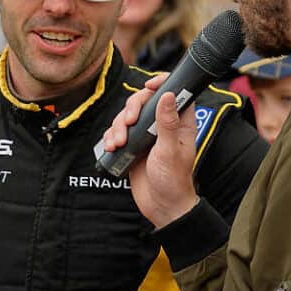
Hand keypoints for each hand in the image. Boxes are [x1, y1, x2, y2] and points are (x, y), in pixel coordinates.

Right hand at [99, 75, 199, 229]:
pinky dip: (111, 137)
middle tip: (128, 122)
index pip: (174, 91)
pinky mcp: (132, 146)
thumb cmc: (174, 181)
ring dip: (118, 126)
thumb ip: (167, 122)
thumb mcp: (170, 150)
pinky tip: (111, 147)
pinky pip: (117, 133)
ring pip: (127, 116)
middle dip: (131, 108)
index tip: (149, 86)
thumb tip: (168, 95)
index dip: (161, 83)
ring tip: (118, 143)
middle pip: (144, 100)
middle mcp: (162, 125)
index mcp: (180, 122)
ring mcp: (146, 135)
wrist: (161, 207)